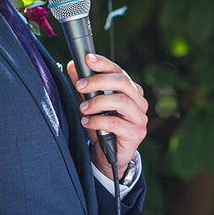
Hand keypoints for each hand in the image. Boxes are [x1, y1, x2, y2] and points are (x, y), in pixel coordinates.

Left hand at [67, 53, 148, 175]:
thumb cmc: (101, 127)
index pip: (118, 70)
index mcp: (130, 89)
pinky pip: (117, 124)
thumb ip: (84, 86)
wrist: (108, 156)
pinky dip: (98, 121)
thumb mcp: (90, 104)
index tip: (87, 59)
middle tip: (79, 86)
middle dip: (98, 81)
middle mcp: (138, 101)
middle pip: (122, 82)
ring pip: (121, 101)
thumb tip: (73, 65)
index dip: (103, 63)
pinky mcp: (136, 133)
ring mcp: (140, 117)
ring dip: (98, 102)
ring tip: (83, 108)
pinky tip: (87, 122)